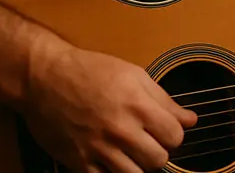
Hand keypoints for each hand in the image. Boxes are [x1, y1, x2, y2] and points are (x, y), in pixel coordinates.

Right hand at [22, 41, 197, 171]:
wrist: (44, 77)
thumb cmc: (88, 70)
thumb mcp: (133, 75)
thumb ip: (164, 100)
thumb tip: (190, 119)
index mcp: (137, 105)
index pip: (175, 135)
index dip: (174, 133)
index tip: (166, 129)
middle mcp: (120, 129)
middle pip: (158, 159)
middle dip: (158, 151)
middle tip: (148, 141)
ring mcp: (98, 148)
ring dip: (138, 166)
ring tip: (131, 152)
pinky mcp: (79, 161)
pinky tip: (111, 160)